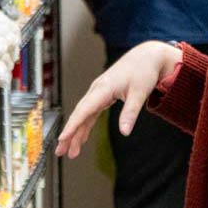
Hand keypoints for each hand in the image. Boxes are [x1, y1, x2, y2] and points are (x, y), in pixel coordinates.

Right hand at [55, 41, 183, 158]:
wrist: (146, 56)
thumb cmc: (143, 71)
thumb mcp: (139, 93)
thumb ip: (130, 113)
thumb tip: (125, 132)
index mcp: (103, 88)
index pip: (83, 110)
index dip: (72, 125)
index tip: (62, 138)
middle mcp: (97, 90)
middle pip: (79, 114)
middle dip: (69, 134)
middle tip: (61, 152)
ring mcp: (98, 92)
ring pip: (83, 115)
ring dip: (76, 133)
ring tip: (70, 151)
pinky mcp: (103, 95)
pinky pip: (90, 113)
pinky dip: (85, 125)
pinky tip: (82, 138)